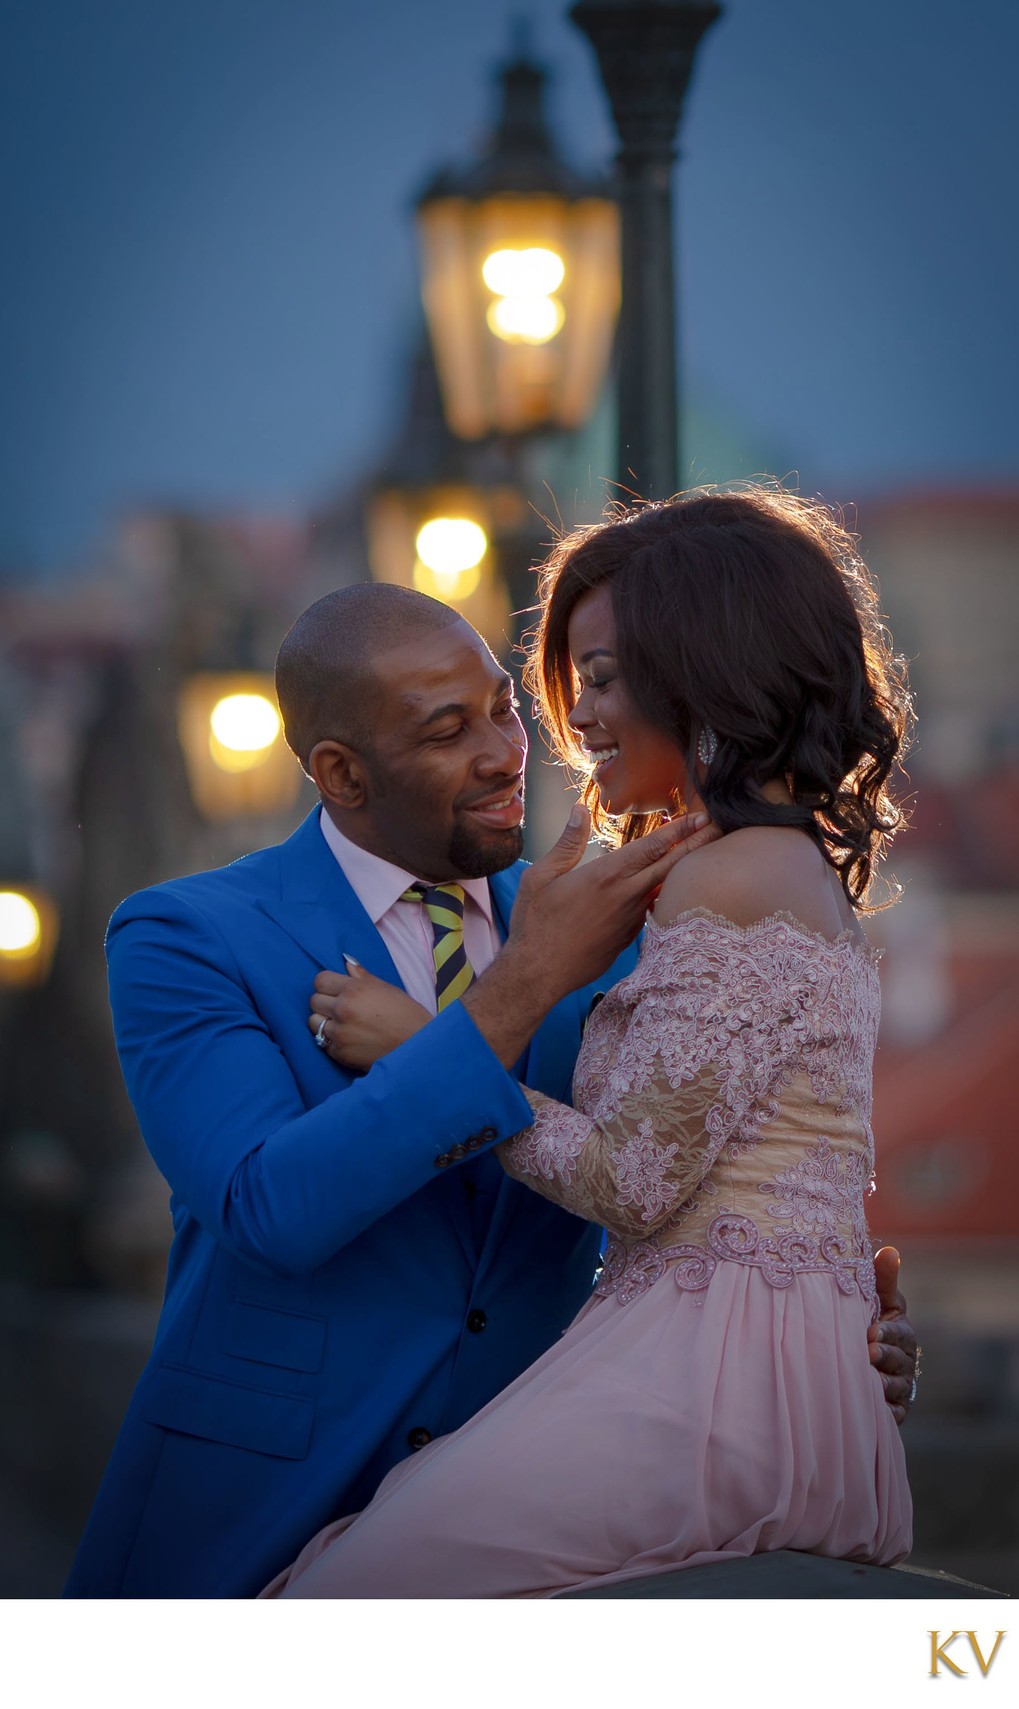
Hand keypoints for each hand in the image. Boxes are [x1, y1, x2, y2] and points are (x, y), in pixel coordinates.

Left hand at [309, 960, 430, 1070]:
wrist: (417, 1048)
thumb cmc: (407, 1015)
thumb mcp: (387, 989)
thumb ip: (361, 976)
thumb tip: (346, 963)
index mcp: (355, 989)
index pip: (320, 980)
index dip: (328, 985)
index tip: (336, 991)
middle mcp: (343, 1009)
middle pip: (314, 1001)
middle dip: (325, 1003)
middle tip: (342, 1009)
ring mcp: (339, 1033)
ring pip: (313, 1023)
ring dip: (324, 1023)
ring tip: (343, 1026)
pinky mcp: (340, 1053)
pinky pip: (323, 1043)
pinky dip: (333, 1042)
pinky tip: (350, 1040)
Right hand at [508, 803, 719, 1000]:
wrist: (538, 973)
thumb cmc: (535, 923)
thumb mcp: (541, 877)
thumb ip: (567, 843)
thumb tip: (579, 810)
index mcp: (605, 875)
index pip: (652, 847)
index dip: (679, 830)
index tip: (701, 816)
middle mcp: (625, 896)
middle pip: (671, 866)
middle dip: (698, 845)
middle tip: (720, 828)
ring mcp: (630, 919)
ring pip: (664, 889)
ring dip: (684, 870)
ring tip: (702, 854)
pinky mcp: (628, 937)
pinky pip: (650, 910)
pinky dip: (664, 895)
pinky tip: (668, 889)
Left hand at [867, 1246, 918, 1425]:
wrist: (854, 1364)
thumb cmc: (867, 1322)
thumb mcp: (875, 1300)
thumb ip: (882, 1279)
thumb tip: (889, 1250)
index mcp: (901, 1332)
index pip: (899, 1332)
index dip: (887, 1333)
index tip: (871, 1331)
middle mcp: (905, 1361)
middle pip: (899, 1361)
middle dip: (885, 1357)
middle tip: (868, 1353)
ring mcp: (901, 1387)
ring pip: (895, 1388)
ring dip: (883, 1385)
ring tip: (869, 1381)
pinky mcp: (894, 1411)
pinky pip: (892, 1413)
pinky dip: (883, 1411)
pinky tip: (872, 1406)